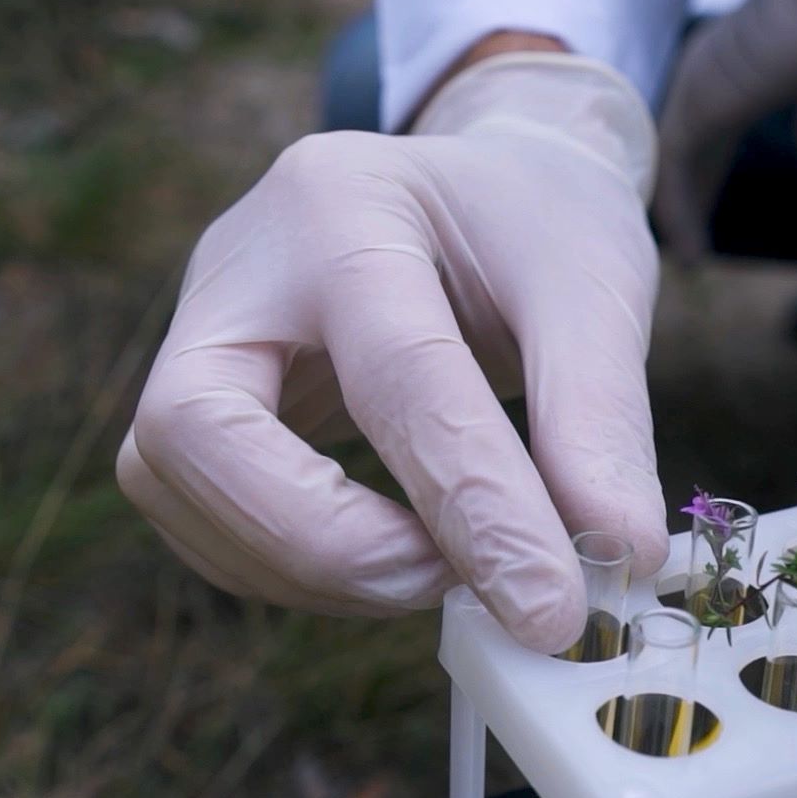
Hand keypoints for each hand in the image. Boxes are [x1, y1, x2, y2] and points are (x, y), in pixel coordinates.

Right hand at [116, 52, 669, 651]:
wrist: (476, 186)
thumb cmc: (533, 225)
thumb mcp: (594, 287)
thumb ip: (600, 417)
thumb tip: (621, 558)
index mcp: (343, 205)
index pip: (394, 374)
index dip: (472, 505)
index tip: (551, 611)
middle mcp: (236, 265)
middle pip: (191, 427)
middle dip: (318, 542)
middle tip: (446, 585)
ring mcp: (196, 333)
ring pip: (175, 486)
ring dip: (310, 569)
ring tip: (441, 571)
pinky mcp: (194, 403)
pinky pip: (199, 515)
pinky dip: (295, 568)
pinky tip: (395, 559)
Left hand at [654, 0, 796, 261]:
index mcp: (734, 58)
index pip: (707, 126)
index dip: (705, 171)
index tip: (704, 211)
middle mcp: (705, 67)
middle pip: (682, 144)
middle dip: (685, 193)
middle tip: (688, 244)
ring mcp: (696, 83)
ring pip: (671, 160)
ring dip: (678, 210)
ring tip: (688, 259)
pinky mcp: (699, 104)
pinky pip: (674, 171)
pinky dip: (680, 213)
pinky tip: (692, 252)